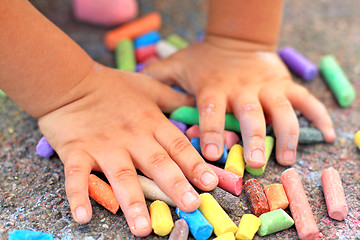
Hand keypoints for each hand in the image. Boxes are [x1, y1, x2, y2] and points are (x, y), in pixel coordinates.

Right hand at [38, 63, 217, 236]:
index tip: (210, 183)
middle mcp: (132, 137)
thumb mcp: (149, 87)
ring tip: (143, 228)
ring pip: (122, 176)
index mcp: (150, 122)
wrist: (71, 82)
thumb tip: (196, 103)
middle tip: (190, 206)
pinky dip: (79, 195)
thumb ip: (173, 98)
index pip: (177, 147)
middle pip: (157, 164)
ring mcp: (104, 146)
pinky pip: (77, 176)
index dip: (195, 165)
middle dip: (175, 186)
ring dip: (133, 202)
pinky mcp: (77, 151)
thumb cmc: (113, 85)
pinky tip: (82, 216)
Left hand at [144, 35, 335, 166]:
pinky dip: (319, 117)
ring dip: (287, 134)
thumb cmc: (204, 60)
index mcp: (214, 87)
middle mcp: (242, 88)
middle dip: (254, 138)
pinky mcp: (285, 85)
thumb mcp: (179, 64)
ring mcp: (268, 86)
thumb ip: (158, 77)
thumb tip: (132, 85)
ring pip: (282, 110)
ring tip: (287, 159)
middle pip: (250, 113)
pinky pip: (306, 101)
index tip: (211, 154)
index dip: (211, 130)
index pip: (211, 109)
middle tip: (255, 163)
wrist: (235, 40)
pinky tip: (328, 135)